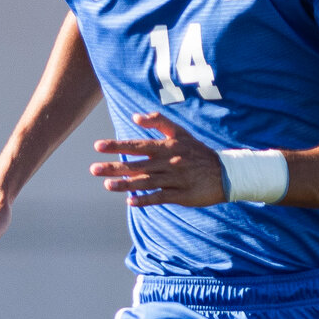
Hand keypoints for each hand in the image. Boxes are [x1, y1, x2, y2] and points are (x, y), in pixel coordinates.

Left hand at [91, 113, 230, 207]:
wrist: (225, 173)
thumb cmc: (197, 152)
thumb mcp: (180, 133)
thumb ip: (159, 122)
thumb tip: (135, 116)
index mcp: (166, 147)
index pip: (138, 145)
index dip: (117, 146)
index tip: (98, 146)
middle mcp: (168, 162)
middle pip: (137, 165)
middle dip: (114, 167)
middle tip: (93, 169)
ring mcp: (174, 180)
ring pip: (146, 182)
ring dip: (125, 184)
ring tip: (107, 185)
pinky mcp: (181, 195)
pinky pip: (160, 197)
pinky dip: (145, 200)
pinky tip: (130, 202)